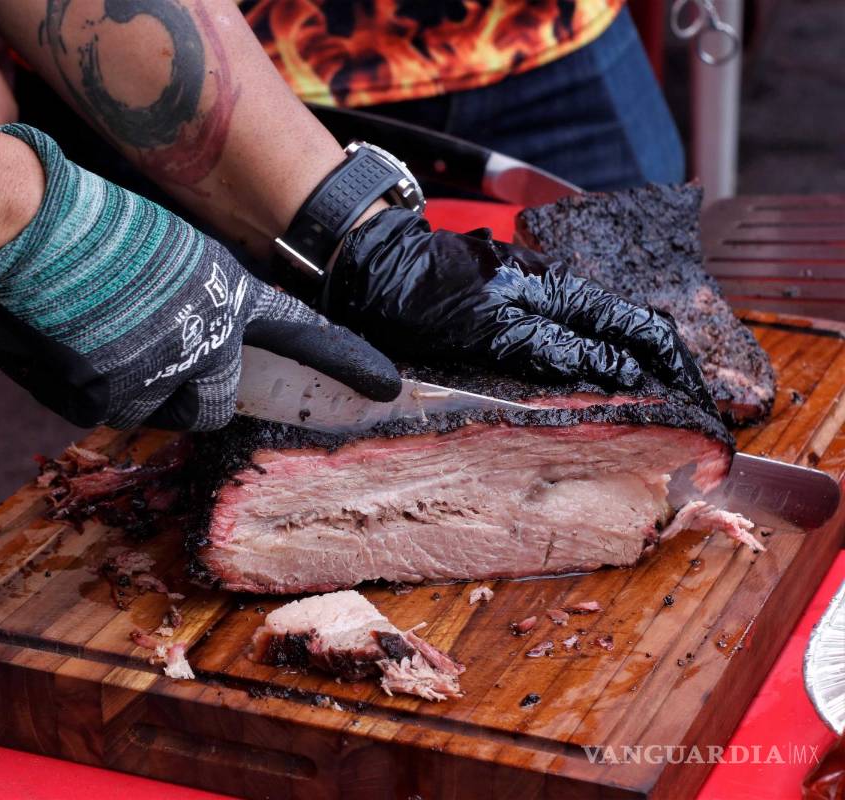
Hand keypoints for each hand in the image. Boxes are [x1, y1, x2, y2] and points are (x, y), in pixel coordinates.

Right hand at [0, 125, 400, 429]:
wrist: (37, 222)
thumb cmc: (94, 222)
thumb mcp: (169, 253)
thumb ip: (189, 300)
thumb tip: (171, 340)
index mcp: (228, 292)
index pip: (304, 333)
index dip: (346, 360)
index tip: (385, 384)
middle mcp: (208, 338)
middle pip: (217, 406)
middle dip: (193, 400)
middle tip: (155, 372)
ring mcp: (162, 373)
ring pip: (158, 415)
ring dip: (135, 396)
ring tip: (96, 346)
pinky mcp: (110, 394)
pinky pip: (98, 412)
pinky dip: (78, 391)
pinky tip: (59, 349)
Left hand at [324, 208, 716, 412]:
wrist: (368, 263)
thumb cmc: (421, 296)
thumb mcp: (491, 329)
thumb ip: (554, 348)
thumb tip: (618, 370)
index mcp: (558, 293)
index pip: (640, 330)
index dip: (674, 370)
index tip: (697, 408)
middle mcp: (553, 291)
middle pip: (627, 333)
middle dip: (662, 376)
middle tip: (685, 421)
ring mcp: (531, 296)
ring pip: (597, 336)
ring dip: (628, 374)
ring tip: (650, 415)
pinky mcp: (507, 307)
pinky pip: (563, 338)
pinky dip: (588, 366)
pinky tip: (590, 392)